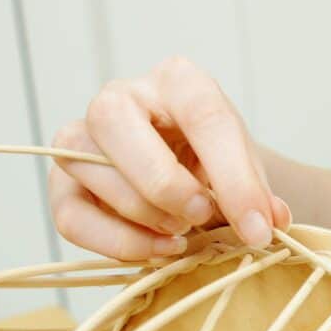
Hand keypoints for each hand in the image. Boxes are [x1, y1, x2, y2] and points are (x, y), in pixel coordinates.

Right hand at [49, 56, 290, 259]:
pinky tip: (160, 249)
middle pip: (115, 122)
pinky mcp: (62, 184)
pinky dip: (120, 244)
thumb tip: (268, 223)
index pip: (202, 115)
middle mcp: (120, 97)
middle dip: (166, 184)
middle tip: (203, 216)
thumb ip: (259, 194)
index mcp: (178, 81)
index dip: (234, 178)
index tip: (258, 226)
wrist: (190, 172)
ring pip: (90, 168)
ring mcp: (81, 137)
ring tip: (184, 231)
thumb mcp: (246, 169)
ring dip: (146, 214)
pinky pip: (72, 217)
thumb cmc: (215, 163)